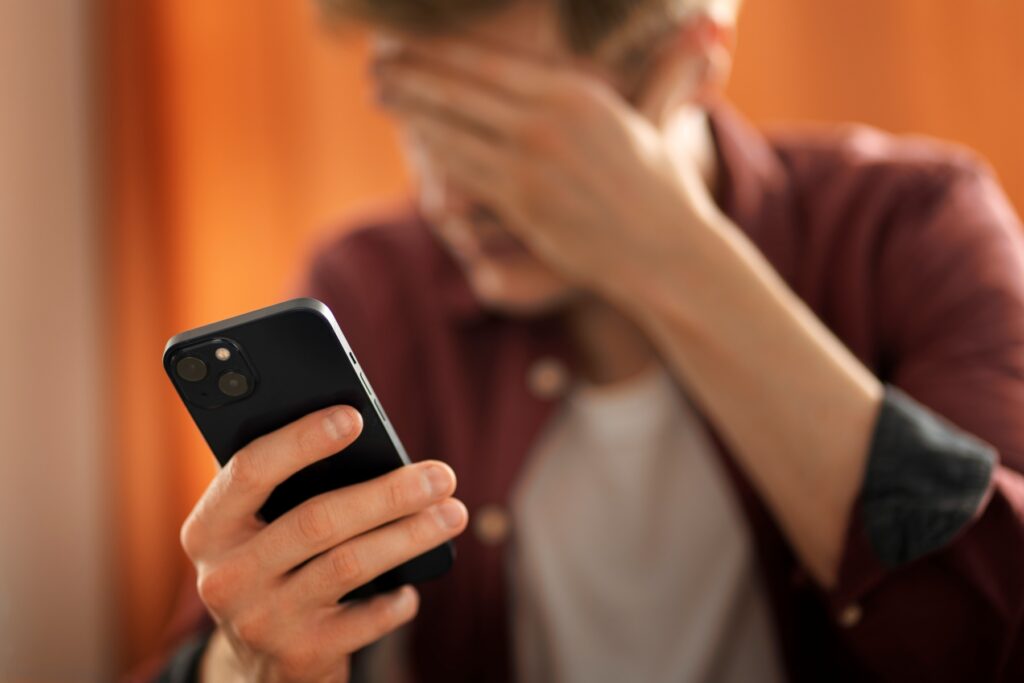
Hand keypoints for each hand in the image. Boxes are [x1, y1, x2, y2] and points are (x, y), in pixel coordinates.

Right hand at [181, 406, 467, 681]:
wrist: (257, 665)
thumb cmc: (276, 564)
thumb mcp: (261, 527)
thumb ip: (292, 488)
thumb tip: (369, 441)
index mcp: (209, 528)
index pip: (251, 470)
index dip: (301, 440)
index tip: (354, 417)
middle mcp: (225, 576)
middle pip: (316, 520)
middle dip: (387, 493)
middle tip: (441, 475)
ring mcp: (260, 620)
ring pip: (348, 565)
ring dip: (409, 536)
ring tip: (453, 514)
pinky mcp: (298, 656)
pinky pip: (363, 620)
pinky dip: (396, 600)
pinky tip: (412, 588)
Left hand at [373, 39, 722, 299]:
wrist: (668, 252)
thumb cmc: (661, 186)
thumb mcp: (655, 118)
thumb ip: (664, 70)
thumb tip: (711, 26)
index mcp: (575, 92)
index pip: (488, 61)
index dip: (439, 50)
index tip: (409, 40)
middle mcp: (548, 121)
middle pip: (459, 88)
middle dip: (409, 73)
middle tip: (374, 63)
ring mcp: (530, 165)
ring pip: (452, 129)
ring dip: (409, 109)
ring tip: (380, 93)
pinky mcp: (520, 205)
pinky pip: (463, 173)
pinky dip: (432, 153)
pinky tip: (413, 140)